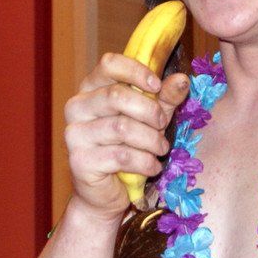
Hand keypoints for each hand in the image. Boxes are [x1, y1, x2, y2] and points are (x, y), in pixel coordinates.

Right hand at [64, 53, 188, 220]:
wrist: (107, 193)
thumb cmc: (130, 146)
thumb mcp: (153, 117)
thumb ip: (165, 97)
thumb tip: (182, 79)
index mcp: (92, 89)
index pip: (109, 64)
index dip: (136, 72)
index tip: (157, 86)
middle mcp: (77, 107)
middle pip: (117, 96)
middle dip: (150, 111)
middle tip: (163, 125)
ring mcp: (75, 134)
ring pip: (122, 128)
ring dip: (151, 140)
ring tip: (161, 149)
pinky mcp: (80, 161)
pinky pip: (121, 156)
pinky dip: (145, 162)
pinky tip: (152, 167)